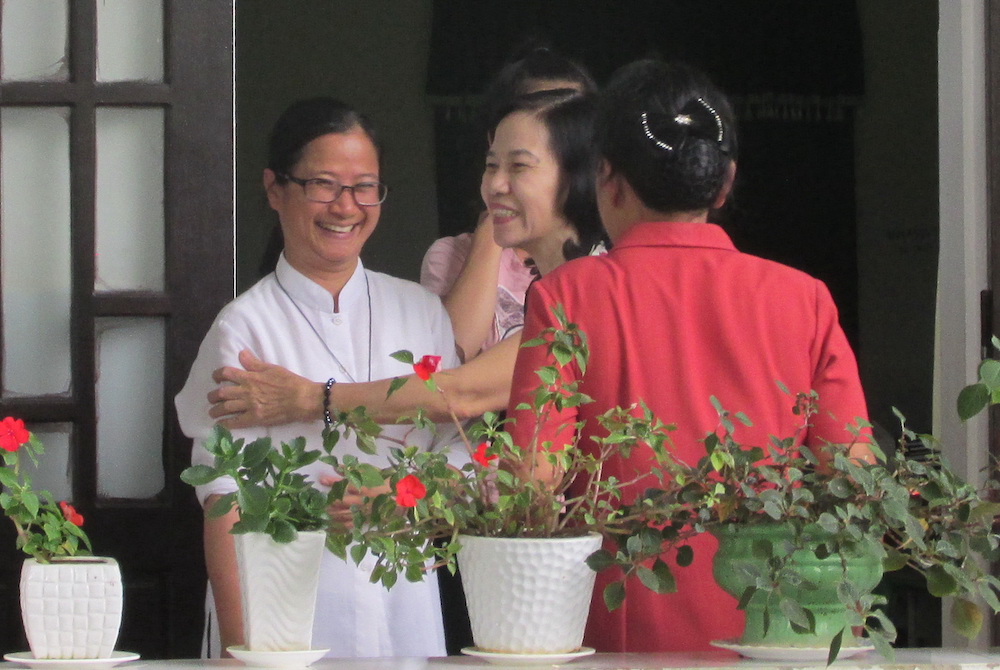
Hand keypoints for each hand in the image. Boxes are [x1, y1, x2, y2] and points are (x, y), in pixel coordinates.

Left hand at [208, 350, 322, 428]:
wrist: (302, 399)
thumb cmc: (290, 382)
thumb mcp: (272, 368)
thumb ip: (254, 363)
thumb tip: (241, 353)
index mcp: (250, 377)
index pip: (226, 373)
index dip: (217, 375)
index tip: (216, 378)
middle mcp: (246, 391)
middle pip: (221, 393)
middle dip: (213, 396)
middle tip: (211, 398)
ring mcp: (249, 406)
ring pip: (225, 408)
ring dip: (215, 410)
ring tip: (212, 412)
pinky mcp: (255, 418)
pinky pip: (236, 422)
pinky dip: (225, 424)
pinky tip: (220, 425)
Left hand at [320, 474, 390, 529]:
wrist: (407, 497)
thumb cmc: (390, 481)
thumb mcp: (373, 471)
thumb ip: (355, 470)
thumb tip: (336, 467)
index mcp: (366, 487)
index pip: (346, 484)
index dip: (333, 482)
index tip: (322, 479)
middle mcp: (364, 501)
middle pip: (342, 502)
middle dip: (329, 501)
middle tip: (317, 501)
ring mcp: (365, 512)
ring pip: (345, 515)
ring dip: (332, 514)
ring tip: (321, 513)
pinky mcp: (367, 520)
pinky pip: (352, 525)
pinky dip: (340, 527)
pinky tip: (332, 528)